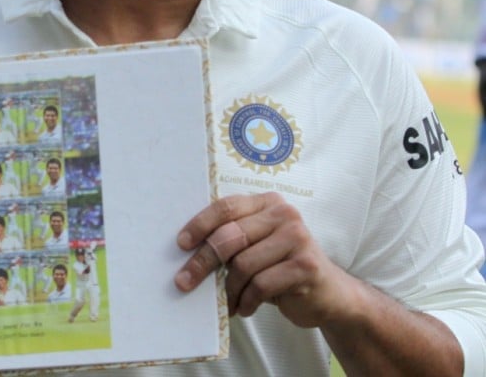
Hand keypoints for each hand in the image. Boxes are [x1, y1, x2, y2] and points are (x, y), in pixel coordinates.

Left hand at [174, 192, 356, 327]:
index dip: (200, 224)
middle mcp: (285, 215)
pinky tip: (244, 307)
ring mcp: (298, 240)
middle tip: (184, 282)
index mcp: (268, 203)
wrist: (331, 294)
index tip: (181, 244)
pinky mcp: (306, 267)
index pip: (227, 207)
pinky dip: (246, 301)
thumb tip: (187, 251)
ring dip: (228, 289)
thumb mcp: (258, 246)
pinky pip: (261, 286)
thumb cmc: (282, 267)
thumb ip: (233, 239)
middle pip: (230, 236)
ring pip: (243, 265)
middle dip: (202, 262)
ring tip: (226, 301)